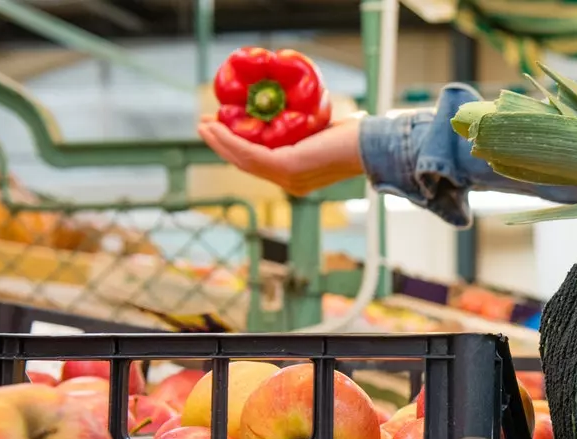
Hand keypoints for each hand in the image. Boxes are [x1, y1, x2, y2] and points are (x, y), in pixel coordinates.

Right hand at [197, 115, 364, 195]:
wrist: (374, 144)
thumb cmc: (355, 137)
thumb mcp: (321, 133)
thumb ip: (304, 130)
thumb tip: (297, 117)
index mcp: (296, 178)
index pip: (259, 164)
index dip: (236, 149)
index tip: (220, 131)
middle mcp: (290, 183)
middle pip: (245, 164)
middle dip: (221, 145)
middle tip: (203, 126)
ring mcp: (287, 178)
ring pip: (242, 160)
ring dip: (219, 142)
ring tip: (202, 125)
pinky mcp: (286, 168)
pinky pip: (250, 154)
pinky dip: (230, 141)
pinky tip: (217, 128)